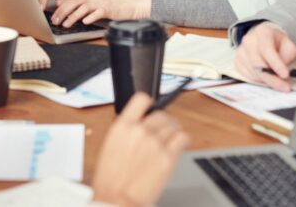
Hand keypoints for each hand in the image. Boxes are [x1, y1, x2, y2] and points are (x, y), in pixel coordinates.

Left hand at [50, 0, 150, 27]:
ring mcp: (100, 3)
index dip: (60, 9)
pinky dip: (91, 17)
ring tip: (66, 24)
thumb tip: (70, 15)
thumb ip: (84, 9)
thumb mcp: (95, 5)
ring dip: (73, 16)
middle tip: (55, 21)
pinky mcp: (108, 9)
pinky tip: (85, 22)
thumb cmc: (111, 6)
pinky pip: (98, 13)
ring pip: (83, 8)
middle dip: (62, 13)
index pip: (70, 1)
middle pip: (73, 3)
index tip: (53, 17)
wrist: (129, 3)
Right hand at [92, 92, 188, 206]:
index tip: (152, 106)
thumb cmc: (111, 177)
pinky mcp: (168, 158)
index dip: (149, 102)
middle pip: (161, 115)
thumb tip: (142, 124)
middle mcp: (140, 131)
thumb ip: (128, 130)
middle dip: (164, 121)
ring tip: (172, 137)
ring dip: (173, 129)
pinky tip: (181, 143)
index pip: (141, 99)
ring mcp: (155, 144)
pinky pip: (182, 139)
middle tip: (165, 128)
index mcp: (123, 125)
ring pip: (173, 126)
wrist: (117, 198)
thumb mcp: (112, 143)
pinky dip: (183, 139)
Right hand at [234, 22, 295, 91]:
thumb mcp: (288, 45)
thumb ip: (288, 56)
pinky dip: (259, 80)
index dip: (276, 64)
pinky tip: (267, 78)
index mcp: (262, 32)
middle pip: (257, 63)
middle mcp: (248, 40)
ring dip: (267, 80)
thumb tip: (282, 71)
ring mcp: (240, 50)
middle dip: (272, 78)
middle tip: (285, 87)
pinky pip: (247, 75)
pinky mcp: (237, 61)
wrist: (263, 39)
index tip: (286, 75)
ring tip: (278, 81)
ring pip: (253, 71)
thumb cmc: (277, 43)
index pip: (266, 49)